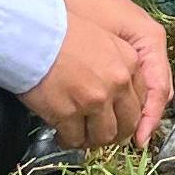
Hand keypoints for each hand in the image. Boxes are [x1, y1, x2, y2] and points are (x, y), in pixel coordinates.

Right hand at [21, 0, 172, 153]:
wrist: (32, 34)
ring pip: (104, 136)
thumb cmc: (62, 32)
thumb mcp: (104, 39)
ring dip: (93, 140)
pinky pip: (75, 139)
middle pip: (128, 123)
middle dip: (116, 133)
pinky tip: (62, 135)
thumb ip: (118, 64)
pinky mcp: (69, 113)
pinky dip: (69, 141)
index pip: (142, 100)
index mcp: (129, 62)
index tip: (119, 119)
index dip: (130, 115)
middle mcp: (116, 83)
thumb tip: (118, 94)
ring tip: (81, 136)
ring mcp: (93, 100)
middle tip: (101, 133)